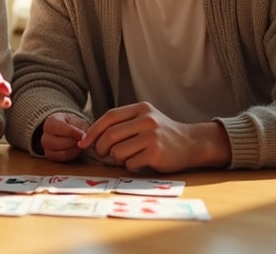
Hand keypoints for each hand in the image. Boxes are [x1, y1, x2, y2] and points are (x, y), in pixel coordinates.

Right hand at [39, 112, 89, 161]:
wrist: (69, 130)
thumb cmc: (73, 124)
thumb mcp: (78, 122)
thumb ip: (81, 129)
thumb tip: (84, 138)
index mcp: (50, 122)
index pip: (58, 128)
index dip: (72, 132)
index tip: (83, 135)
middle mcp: (45, 134)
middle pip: (56, 143)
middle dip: (72, 143)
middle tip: (81, 140)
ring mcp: (46, 146)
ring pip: (59, 152)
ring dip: (72, 149)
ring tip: (79, 144)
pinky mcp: (50, 155)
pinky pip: (61, 158)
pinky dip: (71, 154)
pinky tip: (75, 149)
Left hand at [78, 102, 230, 172]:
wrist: (192, 144)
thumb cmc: (162, 134)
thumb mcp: (145, 119)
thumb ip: (123, 123)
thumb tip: (92, 137)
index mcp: (141, 109)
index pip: (109, 117)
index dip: (93, 131)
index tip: (84, 143)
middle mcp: (146, 120)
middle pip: (110, 135)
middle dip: (101, 148)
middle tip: (102, 154)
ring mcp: (152, 136)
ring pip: (118, 151)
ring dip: (117, 159)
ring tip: (127, 157)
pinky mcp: (156, 153)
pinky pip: (130, 163)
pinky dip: (130, 166)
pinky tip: (139, 162)